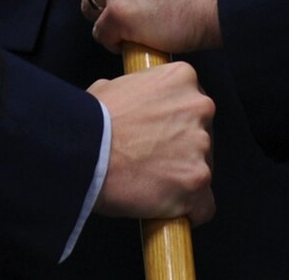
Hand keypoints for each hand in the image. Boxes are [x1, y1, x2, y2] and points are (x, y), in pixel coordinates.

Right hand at [89, 62, 215, 224]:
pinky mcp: (196, 181)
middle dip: (182, 150)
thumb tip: (137, 105)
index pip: (193, 104)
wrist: (84, 151)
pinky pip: (204, 205)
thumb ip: (140, 93)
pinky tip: (166, 209)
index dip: (174, 123)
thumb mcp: (116, 86)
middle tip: (153, 160)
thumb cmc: (91, 121)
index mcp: (182, 78)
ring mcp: (201, 146)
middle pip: (202, 135)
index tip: (158, 136)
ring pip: (202, 169)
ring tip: (150, 184)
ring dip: (181, 178)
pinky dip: (188, 210)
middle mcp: (199, 108)